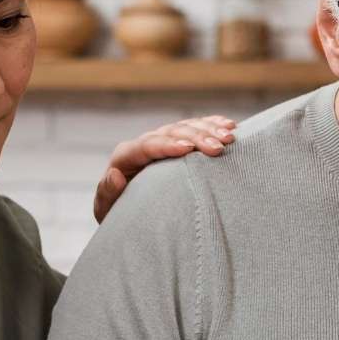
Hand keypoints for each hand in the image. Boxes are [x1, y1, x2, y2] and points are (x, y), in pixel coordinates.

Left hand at [92, 116, 235, 221]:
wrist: (131, 213)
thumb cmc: (119, 214)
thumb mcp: (108, 210)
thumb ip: (107, 194)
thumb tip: (115, 175)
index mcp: (126, 157)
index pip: (146, 146)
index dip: (166, 145)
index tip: (187, 149)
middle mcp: (145, 144)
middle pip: (171, 133)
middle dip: (196, 137)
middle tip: (218, 147)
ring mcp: (163, 140)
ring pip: (186, 127)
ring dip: (209, 130)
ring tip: (229, 137)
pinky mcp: (177, 142)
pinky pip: (196, 128)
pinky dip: (213, 125)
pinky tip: (230, 126)